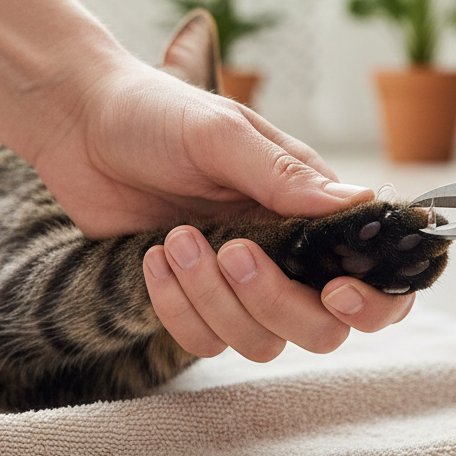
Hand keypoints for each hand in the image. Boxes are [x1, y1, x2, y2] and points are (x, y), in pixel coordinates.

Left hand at [31, 60, 414, 354]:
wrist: (82, 122)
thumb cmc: (158, 113)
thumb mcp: (222, 134)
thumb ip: (286, 177)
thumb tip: (363, 203)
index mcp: (311, 209)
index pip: (374, 274)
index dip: (372, 302)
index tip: (335, 292)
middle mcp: (288, 252)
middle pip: (320, 328)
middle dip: (276, 302)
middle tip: (232, 252)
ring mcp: (240, 283)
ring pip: (261, 342)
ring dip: (215, 301)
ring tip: (176, 239)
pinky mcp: (193, 300)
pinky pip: (204, 341)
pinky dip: (177, 309)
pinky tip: (152, 258)